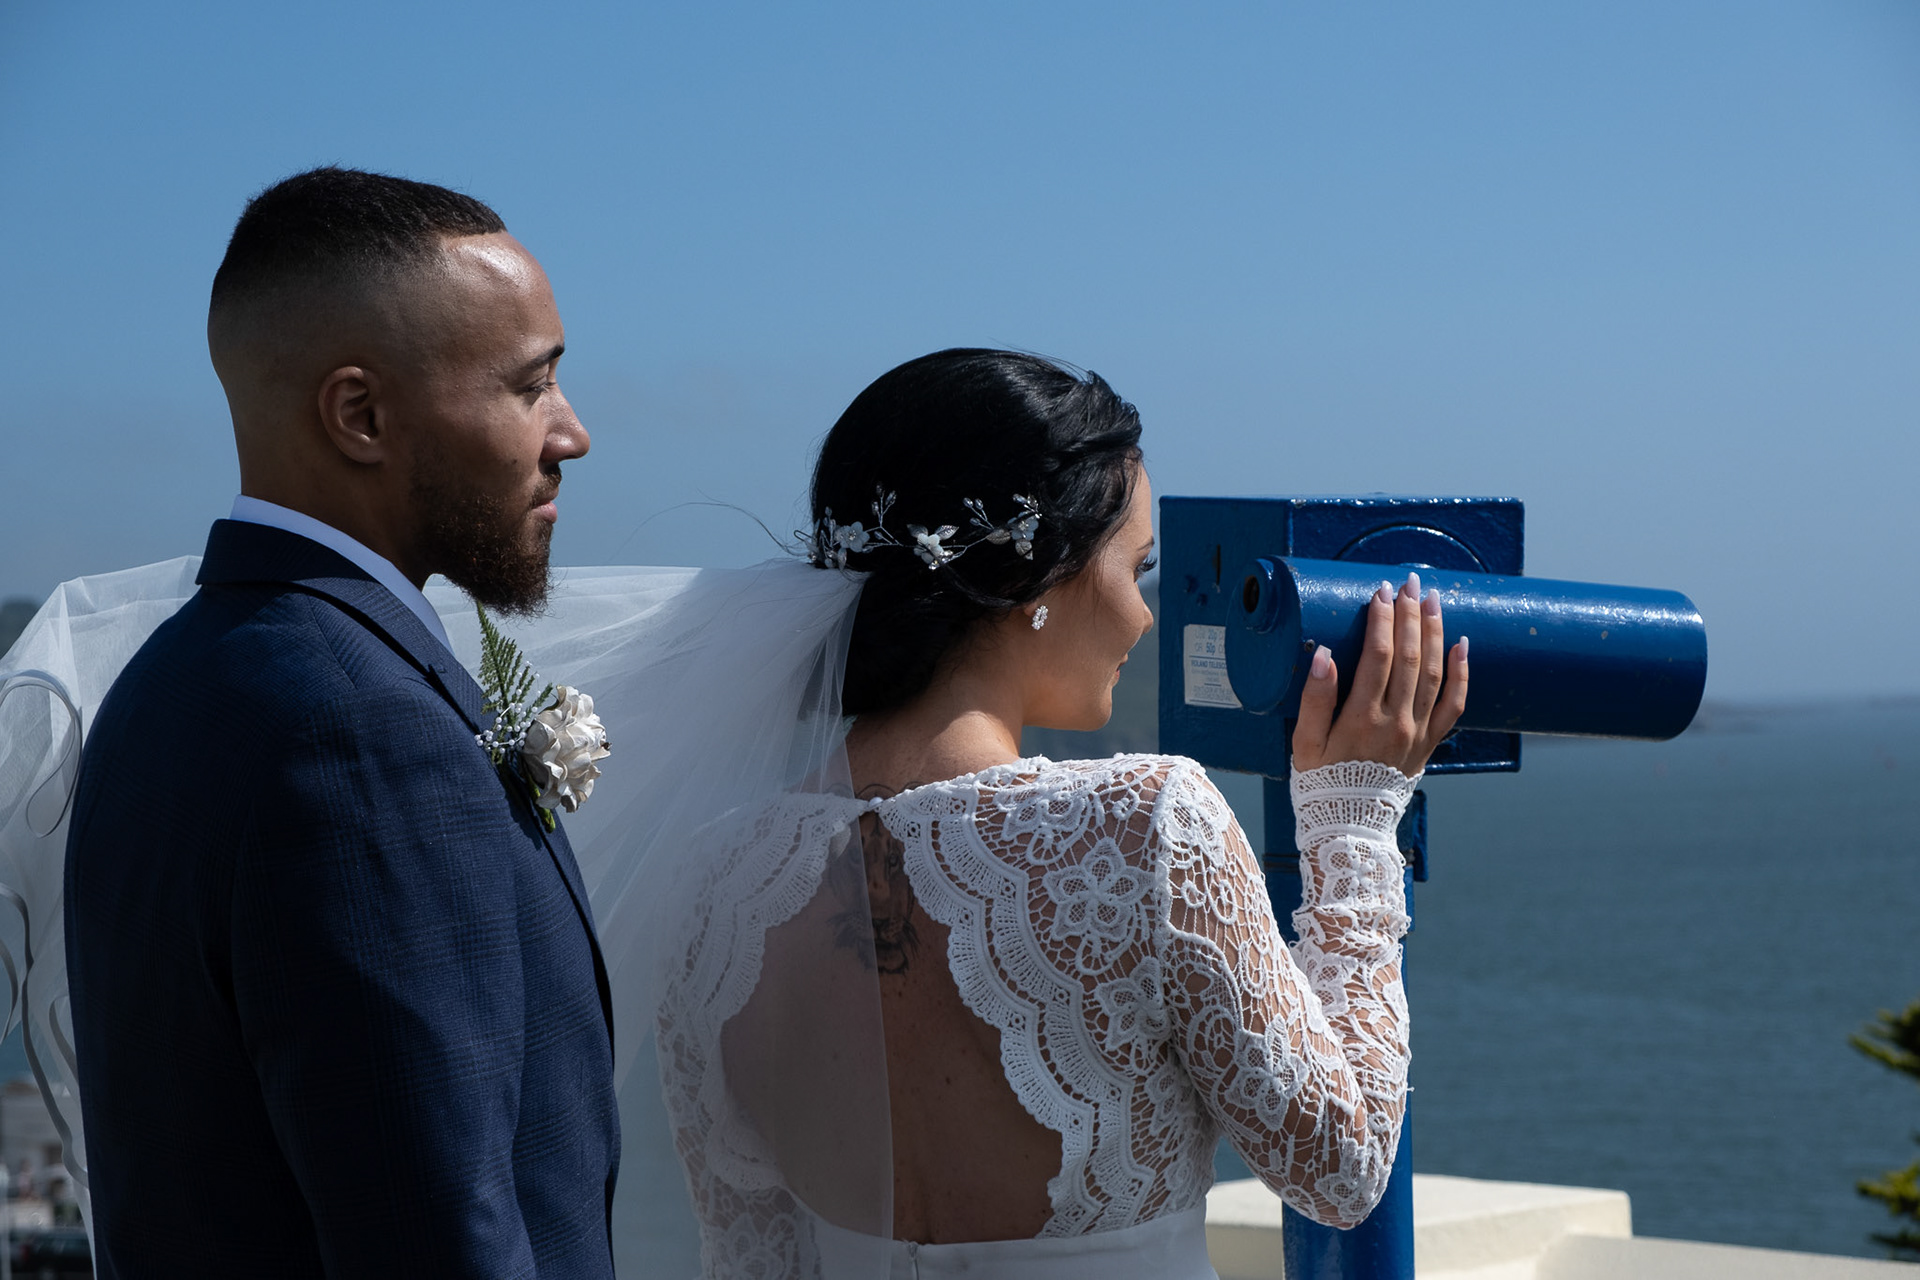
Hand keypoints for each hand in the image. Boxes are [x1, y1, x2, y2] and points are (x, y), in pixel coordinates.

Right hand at [1291, 571, 1468, 775]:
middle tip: (1409, 583)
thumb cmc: (1321, 781)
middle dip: (1410, 615)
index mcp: (1361, 718)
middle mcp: (1396, 722)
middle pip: (1409, 657)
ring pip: (1434, 673)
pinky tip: (1462, 645)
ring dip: (1435, 632)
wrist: (1350, 825)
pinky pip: (1455, 704)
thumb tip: (1325, 654)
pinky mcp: (1431, 742)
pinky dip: (1462, 673)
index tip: (1380, 593)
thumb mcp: (1304, 743)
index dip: (1381, 620)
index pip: (1377, 656)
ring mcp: (1418, 732)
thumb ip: (1315, 698)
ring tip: (1433, 600)